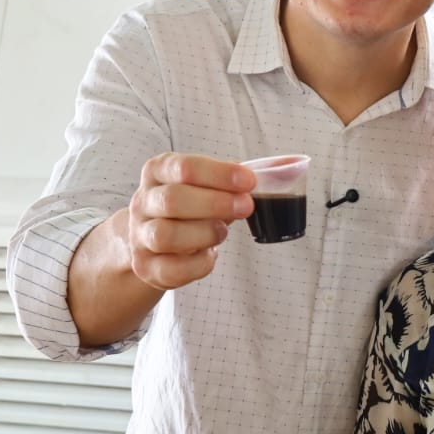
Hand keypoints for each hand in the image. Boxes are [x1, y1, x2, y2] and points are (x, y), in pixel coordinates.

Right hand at [125, 153, 255, 290]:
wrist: (152, 239)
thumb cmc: (191, 205)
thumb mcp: (209, 184)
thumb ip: (242, 176)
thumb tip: (293, 164)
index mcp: (158, 171)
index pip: (183, 167)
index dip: (219, 174)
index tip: (249, 182)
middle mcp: (143, 201)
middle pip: (172, 200)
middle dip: (216, 204)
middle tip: (246, 207)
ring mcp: (140, 235)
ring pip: (165, 235)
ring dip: (204, 233)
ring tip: (223, 232)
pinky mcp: (145, 266)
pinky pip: (172, 269)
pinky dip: (199, 264)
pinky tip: (210, 255)